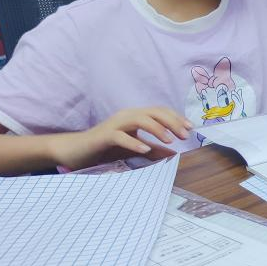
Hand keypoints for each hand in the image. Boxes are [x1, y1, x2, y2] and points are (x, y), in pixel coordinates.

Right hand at [54, 107, 191, 169]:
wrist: (76, 151)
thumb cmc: (106, 148)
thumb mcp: (134, 148)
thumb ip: (153, 149)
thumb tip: (174, 153)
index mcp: (135, 116)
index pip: (160, 112)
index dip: (176, 118)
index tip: (190, 128)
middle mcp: (126, 116)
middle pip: (154, 112)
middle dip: (172, 122)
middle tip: (185, 135)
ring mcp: (114, 124)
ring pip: (140, 120)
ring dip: (157, 129)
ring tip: (170, 140)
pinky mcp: (103, 136)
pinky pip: (120, 137)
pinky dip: (134, 142)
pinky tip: (145, 150)